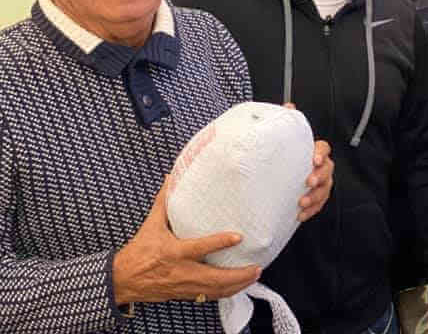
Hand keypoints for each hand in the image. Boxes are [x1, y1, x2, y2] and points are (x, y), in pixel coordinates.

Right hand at [112, 178, 260, 304]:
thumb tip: (171, 178)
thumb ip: (164, 202)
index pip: (200, 248)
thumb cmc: (138, 252)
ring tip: (254, 276)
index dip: (220, 243)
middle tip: (256, 267)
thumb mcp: (150, 225)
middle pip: (214, 278)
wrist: (122, 279)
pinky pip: (208, 297)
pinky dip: (225, 293)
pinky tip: (237, 287)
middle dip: (238, 275)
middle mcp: (181, 271)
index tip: (239, 237)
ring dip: (236, 286)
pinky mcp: (184, 294)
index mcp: (174, 252)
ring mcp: (184, 286)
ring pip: (214, 291)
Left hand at [282, 104, 333, 220]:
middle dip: (320, 177)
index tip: (314, 160)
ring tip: (302, 203)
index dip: (321, 153)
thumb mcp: (284, 139)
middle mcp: (321, 166)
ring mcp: (321, 182)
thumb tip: (289, 106)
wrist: (278, 177)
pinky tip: (300, 215)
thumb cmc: (285, 156)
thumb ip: (287, 122)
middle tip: (308, 182)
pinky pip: (319, 205)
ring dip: (315, 197)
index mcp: (314, 151)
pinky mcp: (316, 198)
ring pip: (325, 189)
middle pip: (328, 170)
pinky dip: (311, 210)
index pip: (324, 148)